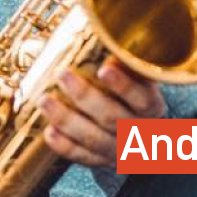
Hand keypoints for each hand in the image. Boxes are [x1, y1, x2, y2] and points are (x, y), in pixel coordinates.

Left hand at [37, 57, 166, 166]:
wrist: (144, 139)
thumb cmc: (136, 99)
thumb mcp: (141, 83)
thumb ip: (127, 66)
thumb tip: (104, 35)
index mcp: (152, 109)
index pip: (143, 99)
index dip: (124, 86)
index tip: (104, 69)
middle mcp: (138, 132)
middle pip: (112, 118)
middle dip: (84, 96)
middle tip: (62, 75)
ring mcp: (119, 150)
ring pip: (93, 138)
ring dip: (66, 119)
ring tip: (44, 100)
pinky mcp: (101, 162)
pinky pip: (82, 157)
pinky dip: (64, 145)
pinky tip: (49, 131)